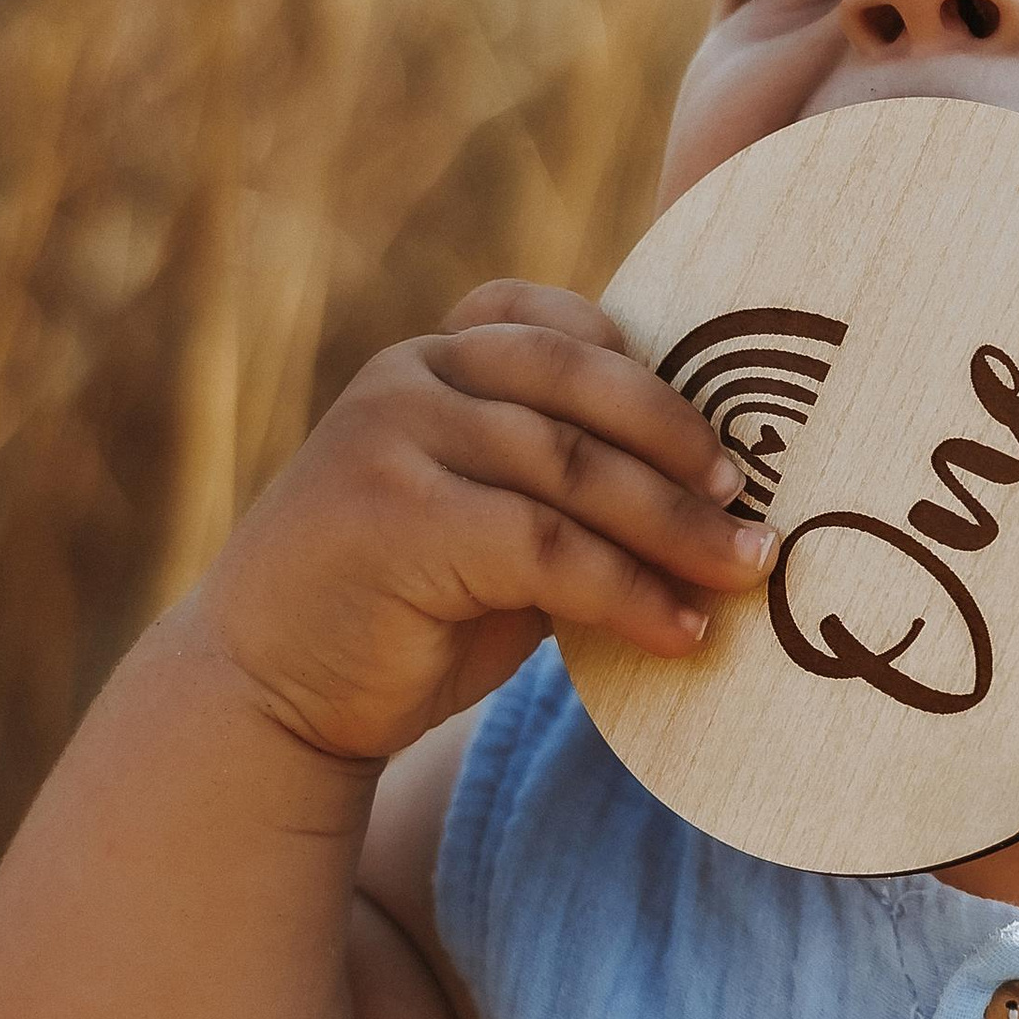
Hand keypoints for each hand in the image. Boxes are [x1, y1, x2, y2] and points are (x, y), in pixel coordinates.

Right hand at [196, 279, 774, 768]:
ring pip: (575, 467)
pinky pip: (551, 545)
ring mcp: (393, 439)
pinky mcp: (400, 516)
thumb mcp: (482, 526)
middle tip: (750, 503)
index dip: (638, 364)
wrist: (268, 698)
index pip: (545, 320)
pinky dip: (631, 592)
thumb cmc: (396, 618)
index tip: (711, 434)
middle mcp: (405, 380)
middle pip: (579, 380)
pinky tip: (681, 632)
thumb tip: (710, 496)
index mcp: (424, 365)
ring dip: (676, 527)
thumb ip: (558, 487)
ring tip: (746, 572)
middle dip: (680, 442)